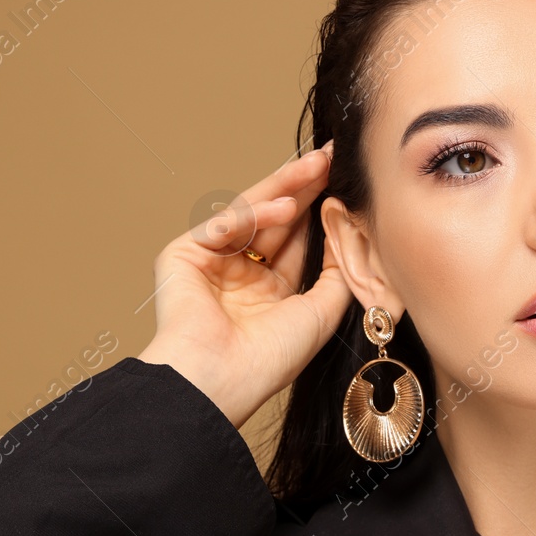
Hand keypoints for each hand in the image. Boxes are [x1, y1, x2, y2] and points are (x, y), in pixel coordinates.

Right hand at [138, 141, 352, 429]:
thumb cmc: (268, 360)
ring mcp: (211, 262)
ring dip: (284, 188)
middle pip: (275, 219)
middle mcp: (240, 274)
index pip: (297, 239)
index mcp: (268, 291)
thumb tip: (352, 237)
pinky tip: (285, 207)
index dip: (319, 209)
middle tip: (330, 156)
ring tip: (316, 166)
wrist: (221, 379)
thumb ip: (337, 274)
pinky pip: (223, 224)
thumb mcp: (320, 313)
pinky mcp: (183, 254)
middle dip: (303, 187)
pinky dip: (253, 214)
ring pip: (251, 213)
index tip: (344, 180)